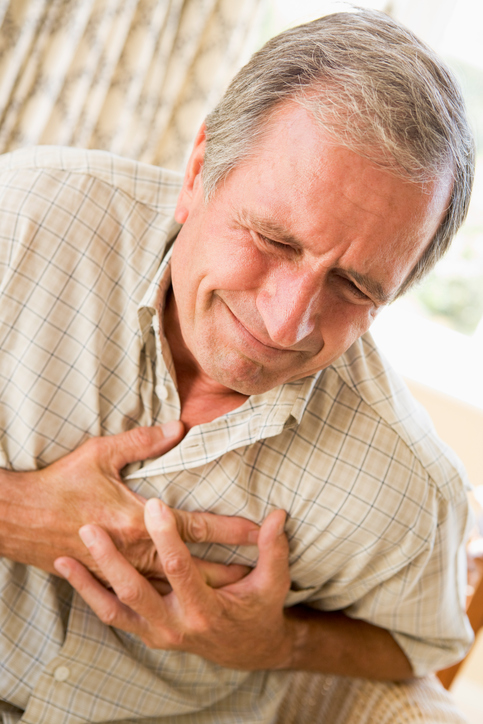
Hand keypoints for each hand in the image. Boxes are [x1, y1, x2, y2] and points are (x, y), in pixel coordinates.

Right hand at [0, 424, 258, 587]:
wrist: (16, 519)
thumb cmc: (59, 484)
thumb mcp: (99, 453)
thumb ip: (143, 441)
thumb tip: (179, 427)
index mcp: (137, 521)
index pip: (194, 526)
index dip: (228, 529)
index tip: (257, 531)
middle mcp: (134, 551)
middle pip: (191, 565)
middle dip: (226, 569)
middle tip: (258, 575)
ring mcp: (120, 569)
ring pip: (172, 586)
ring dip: (202, 588)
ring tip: (233, 593)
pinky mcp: (106, 578)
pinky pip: (145, 594)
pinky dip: (168, 597)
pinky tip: (181, 601)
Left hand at [54, 501, 292, 669]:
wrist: (247, 651)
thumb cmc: (259, 611)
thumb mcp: (273, 583)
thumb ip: (274, 548)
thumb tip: (278, 514)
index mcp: (205, 610)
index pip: (180, 568)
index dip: (166, 536)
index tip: (153, 504)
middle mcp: (175, 626)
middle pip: (135, 590)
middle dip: (110, 559)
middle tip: (90, 527)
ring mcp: (157, 633)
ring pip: (114, 608)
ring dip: (88, 582)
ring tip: (64, 556)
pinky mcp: (146, 632)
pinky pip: (111, 616)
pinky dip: (90, 595)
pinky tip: (72, 574)